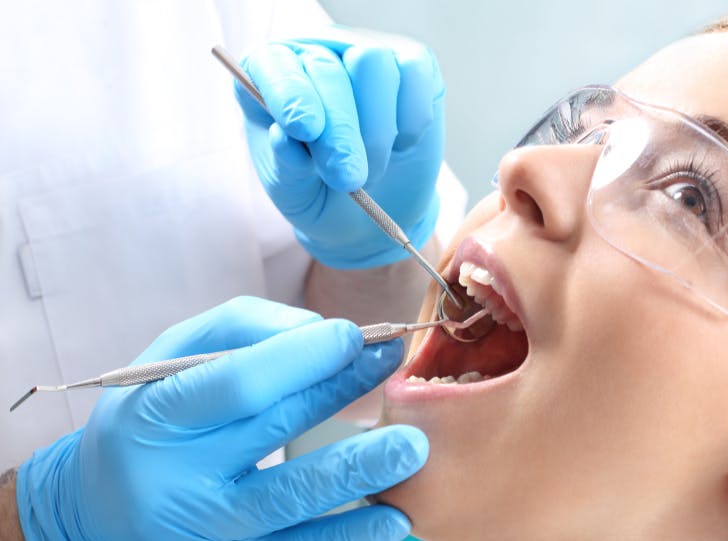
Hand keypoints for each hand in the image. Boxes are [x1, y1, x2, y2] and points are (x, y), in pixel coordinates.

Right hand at [15, 297, 426, 540]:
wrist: (101, 507)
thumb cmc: (151, 416)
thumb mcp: (172, 357)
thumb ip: (241, 328)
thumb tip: (317, 329)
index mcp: (155, 417)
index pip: (237, 382)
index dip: (302, 357)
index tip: (354, 335)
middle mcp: (175, 480)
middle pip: (274, 431)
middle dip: (343, 392)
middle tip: (395, 365)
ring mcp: (206, 531)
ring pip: (292, 502)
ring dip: (359, 474)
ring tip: (412, 449)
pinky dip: (349, 536)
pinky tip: (394, 520)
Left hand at [237, 29, 444, 268]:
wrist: (378, 204)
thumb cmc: (324, 192)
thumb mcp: (294, 192)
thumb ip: (285, 165)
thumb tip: (283, 138)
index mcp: (272, 75)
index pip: (272, 64)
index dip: (288, 93)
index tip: (302, 131)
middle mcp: (317, 52)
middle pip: (327, 69)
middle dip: (339, 130)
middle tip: (347, 178)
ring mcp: (366, 51)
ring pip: (373, 62)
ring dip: (376, 128)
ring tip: (372, 170)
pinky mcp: (411, 62)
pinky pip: (413, 74)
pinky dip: (411, 118)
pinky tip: (401, 146)